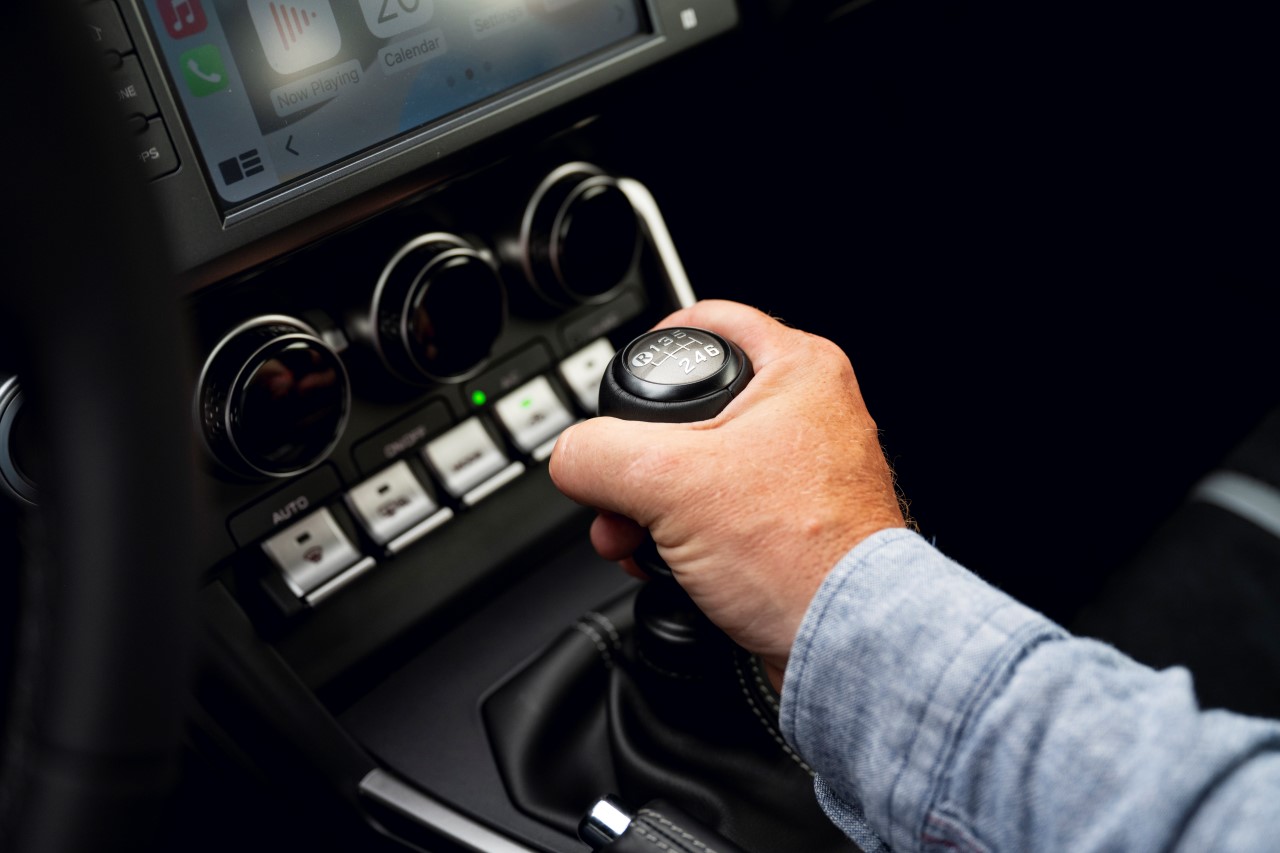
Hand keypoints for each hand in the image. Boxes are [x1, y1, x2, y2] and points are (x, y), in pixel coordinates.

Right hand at [549, 300, 906, 687]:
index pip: (707, 321)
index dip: (651, 351)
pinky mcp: (792, 523)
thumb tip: (571, 458)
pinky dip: (679, 534)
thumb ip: (597, 453)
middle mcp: (808, 412)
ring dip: (646, 506)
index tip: (622, 390)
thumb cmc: (801, 557)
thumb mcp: (669, 483)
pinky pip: (716, 511)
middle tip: (617, 493)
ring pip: (694, 467)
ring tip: (633, 540)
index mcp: (797, 370)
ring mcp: (802, 471)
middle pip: (688, 409)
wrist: (844, 646)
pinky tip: (663, 563)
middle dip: (633, 462)